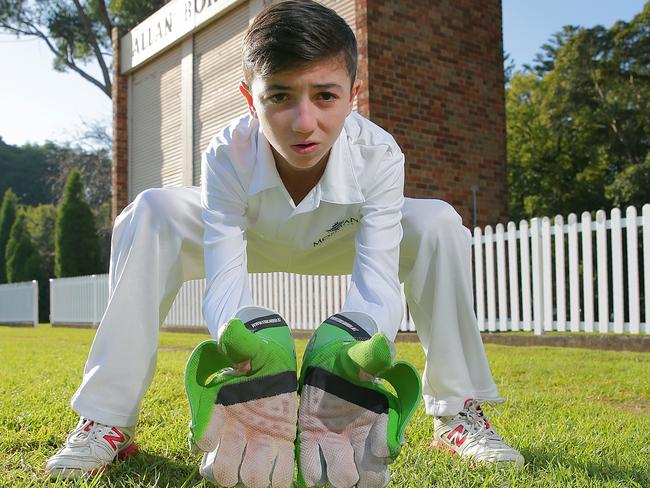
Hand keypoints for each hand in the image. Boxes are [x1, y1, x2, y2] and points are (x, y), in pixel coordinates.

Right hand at [185, 314, 297, 487]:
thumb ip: (239, 341)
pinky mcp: (280, 444)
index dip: (206, 438)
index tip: (213, 434)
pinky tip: (286, 471)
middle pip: (220, 469)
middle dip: (230, 470)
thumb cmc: (256, 352)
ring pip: (244, 477)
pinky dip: (279, 478)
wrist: (274, 359)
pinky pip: (276, 474)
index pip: (202, 437)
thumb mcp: (249, 345)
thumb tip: (230, 330)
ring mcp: (254, 441)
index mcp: (219, 409)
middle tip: (247, 456)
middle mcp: (232, 431)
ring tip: (267, 465)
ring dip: (254, 477)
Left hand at [297, 315, 420, 487]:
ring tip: (334, 475)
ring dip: (338, 477)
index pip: (390, 444)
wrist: (326, 361)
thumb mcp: (360, 355)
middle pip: (370, 474)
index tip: (381, 447)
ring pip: (343, 477)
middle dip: (364, 477)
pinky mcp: (312, 442)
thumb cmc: (349, 360)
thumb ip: (373, 355)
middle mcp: (361, 439)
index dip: (385, 447)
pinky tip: (312, 473)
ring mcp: (337, 444)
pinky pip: (312, 466)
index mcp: (379, 420)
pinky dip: (312, 473)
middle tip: (353, 474)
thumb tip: (385, 347)